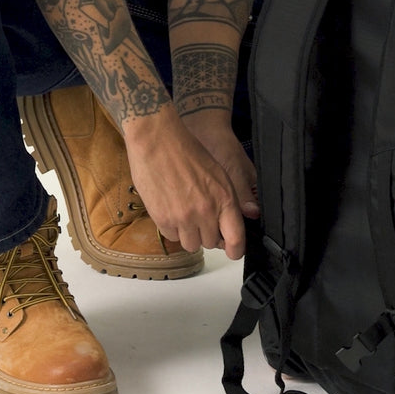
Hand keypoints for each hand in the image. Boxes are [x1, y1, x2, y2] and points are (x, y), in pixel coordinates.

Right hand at [122, 105, 245, 258]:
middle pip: (211, 243)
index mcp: (224, 198)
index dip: (236, 250)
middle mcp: (205, 211)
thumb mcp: (218, 175)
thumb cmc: (188, 152)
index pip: (236, 239)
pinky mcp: (162, 219)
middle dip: (208, 234)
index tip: (233, 252)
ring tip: (184, 212)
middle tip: (200, 218)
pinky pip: (172, 236)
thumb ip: (225, 202)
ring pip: (191, 244)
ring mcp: (183, 217)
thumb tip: (227, 227)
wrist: (158, 141)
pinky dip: (172, 228)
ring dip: (189, 234)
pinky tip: (171, 208)